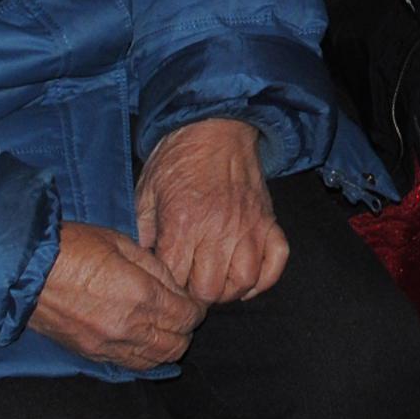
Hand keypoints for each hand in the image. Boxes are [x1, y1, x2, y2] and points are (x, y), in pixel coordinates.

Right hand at [27, 222, 201, 369]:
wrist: (25, 270)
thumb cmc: (73, 248)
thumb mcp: (121, 243)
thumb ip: (154, 267)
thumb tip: (174, 286)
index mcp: (141, 295)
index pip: (187, 316)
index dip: (195, 308)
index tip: (191, 299)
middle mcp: (130, 328)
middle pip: (177, 344)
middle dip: (185, 328)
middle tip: (179, 312)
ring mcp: (110, 345)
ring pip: (156, 361)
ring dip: (166, 345)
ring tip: (162, 328)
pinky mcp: (92, 354)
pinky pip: (131, 365)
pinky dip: (144, 357)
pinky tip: (141, 341)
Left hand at [134, 117, 289, 305]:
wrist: (216, 125)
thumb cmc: (178, 157)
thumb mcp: (147, 190)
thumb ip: (143, 230)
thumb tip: (143, 263)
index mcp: (184, 222)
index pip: (176, 280)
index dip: (168, 287)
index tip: (166, 280)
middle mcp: (219, 228)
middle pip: (211, 289)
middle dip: (196, 293)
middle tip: (190, 283)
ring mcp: (249, 226)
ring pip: (245, 281)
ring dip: (228, 290)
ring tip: (216, 281)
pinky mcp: (269, 221)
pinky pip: (276, 263)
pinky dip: (263, 279)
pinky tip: (246, 278)